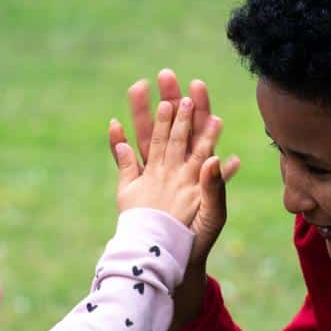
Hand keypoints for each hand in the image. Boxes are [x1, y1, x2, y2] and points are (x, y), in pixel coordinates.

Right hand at [125, 69, 239, 266]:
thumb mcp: (213, 213)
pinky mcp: (134, 187)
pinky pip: (125, 162)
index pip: (198, 132)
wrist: (175, 257)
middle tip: (165, 73)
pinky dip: (118, 145)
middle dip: (169, 99)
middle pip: (171, 126)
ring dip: (141, 114)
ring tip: (137, 86)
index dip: (198, 109)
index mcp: (194, 169)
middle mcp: (174, 166)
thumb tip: (215, 159)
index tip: (196, 85)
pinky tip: (114, 126)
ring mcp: (153, 174)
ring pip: (146, 137)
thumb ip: (214, 187)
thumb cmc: (199, 237)